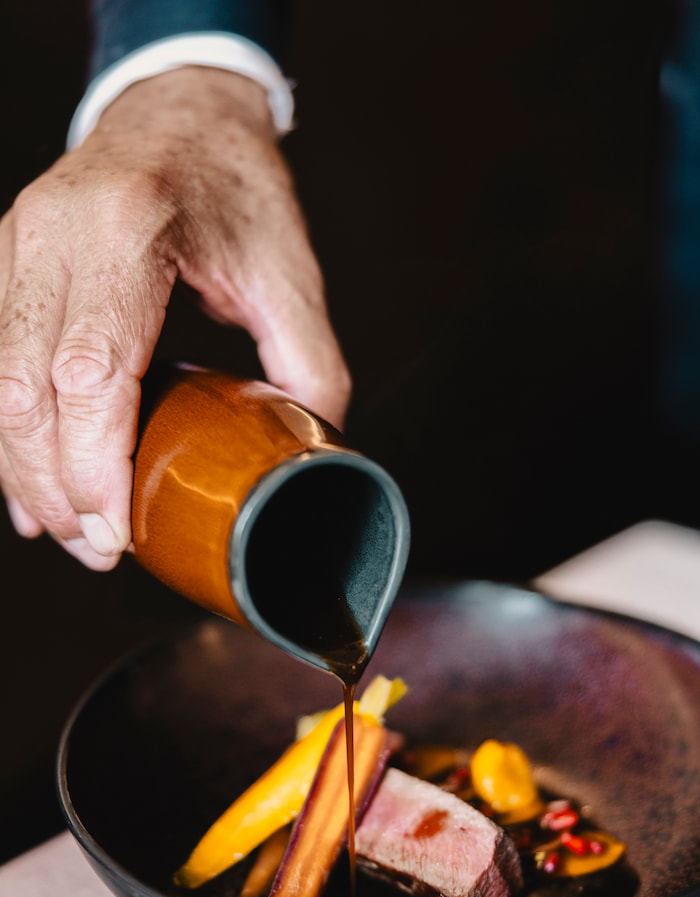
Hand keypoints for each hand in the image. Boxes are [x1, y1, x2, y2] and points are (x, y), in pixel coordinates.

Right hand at [0, 67, 349, 568]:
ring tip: (70, 532)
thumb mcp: (291, 269)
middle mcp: (54, 234)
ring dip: (24, 472)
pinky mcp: (7, 265)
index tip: (116, 527)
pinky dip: (8, 435)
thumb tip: (313, 449)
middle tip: (100, 547)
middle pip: (25, 389)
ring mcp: (17, 246)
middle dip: (56, 486)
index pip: (88, 369)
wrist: (179, 111)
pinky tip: (30, 487)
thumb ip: (310, 364)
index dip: (93, 463)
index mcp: (128, 230)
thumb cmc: (235, 184)